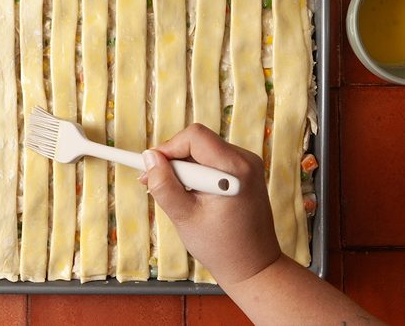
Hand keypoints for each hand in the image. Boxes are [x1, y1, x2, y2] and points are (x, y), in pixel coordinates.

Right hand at [140, 123, 280, 285]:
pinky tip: (191, 195)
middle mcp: (246, 160)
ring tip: (176, 195)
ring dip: (183, 168)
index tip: (151, 168)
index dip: (168, 148)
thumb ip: (164, 185)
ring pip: (202, 150)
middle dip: (173, 160)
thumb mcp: (184, 217)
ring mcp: (247, 165)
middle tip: (154, 184)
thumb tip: (149, 158)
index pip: (194, 137)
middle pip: (197, 142)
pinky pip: (211, 160)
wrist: (254, 267)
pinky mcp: (245, 172)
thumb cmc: (222, 247)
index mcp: (235, 169)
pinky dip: (196, 173)